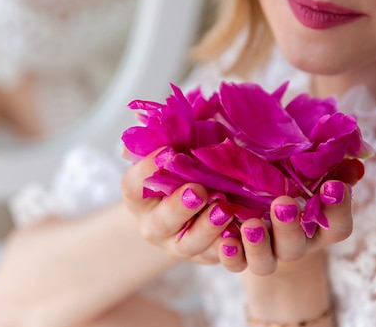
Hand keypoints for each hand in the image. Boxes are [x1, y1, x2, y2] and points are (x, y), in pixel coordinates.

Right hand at [121, 149, 234, 264]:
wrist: (198, 206)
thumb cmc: (184, 170)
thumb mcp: (176, 152)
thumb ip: (170, 138)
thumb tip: (163, 118)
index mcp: (140, 197)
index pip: (133, 185)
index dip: (146, 169)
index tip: (167, 150)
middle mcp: (153, 225)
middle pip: (160, 221)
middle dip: (179, 207)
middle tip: (198, 190)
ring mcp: (177, 245)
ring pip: (189, 244)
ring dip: (207, 228)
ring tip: (224, 210)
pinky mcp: (204, 257)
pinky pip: (216, 256)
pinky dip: (230, 247)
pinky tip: (242, 232)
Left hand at [218, 182, 352, 275]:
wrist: (256, 203)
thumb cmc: (290, 183)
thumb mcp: (308, 174)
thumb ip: (330, 169)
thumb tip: (355, 164)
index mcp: (317, 227)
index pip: (338, 226)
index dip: (339, 209)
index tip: (334, 186)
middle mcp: (293, 245)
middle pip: (295, 246)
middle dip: (289, 227)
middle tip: (282, 204)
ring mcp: (265, 254)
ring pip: (265, 263)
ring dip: (258, 245)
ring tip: (249, 224)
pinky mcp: (239, 257)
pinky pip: (235, 264)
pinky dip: (231, 255)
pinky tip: (225, 240)